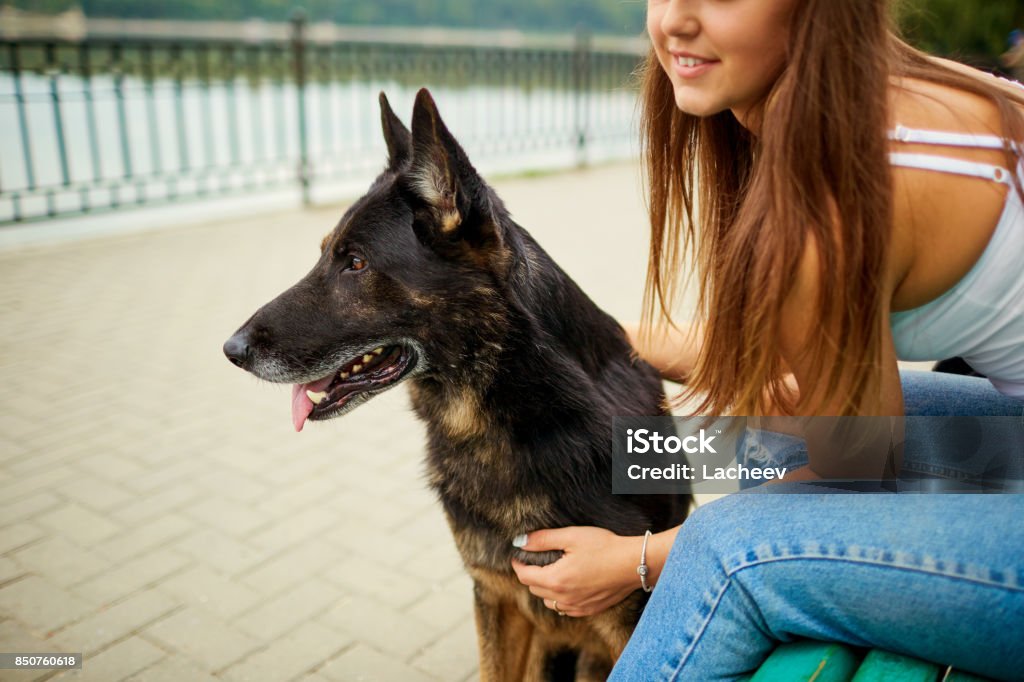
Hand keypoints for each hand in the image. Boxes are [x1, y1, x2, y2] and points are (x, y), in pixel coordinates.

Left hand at [510, 526, 640, 617]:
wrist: (633, 563)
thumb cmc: (604, 546)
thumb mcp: (571, 536)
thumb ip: (543, 539)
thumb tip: (520, 541)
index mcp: (556, 580)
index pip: (525, 576)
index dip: (518, 565)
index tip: (518, 555)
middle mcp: (563, 599)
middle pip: (535, 589)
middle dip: (530, 575)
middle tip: (534, 560)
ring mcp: (577, 607)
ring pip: (549, 602)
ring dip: (544, 588)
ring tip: (551, 572)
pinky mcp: (589, 610)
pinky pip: (565, 608)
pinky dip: (560, 599)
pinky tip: (568, 586)